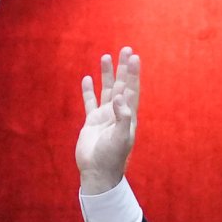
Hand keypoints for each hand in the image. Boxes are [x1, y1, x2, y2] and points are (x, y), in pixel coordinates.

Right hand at [76, 47, 139, 194]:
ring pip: (106, 90)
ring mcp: (104, 117)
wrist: (97, 172)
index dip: (133, 73)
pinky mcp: (91, 123)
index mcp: (128, 116)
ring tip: (106, 57)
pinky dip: (88, 91)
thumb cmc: (112, 158)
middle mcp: (117, 113)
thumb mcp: (120, 137)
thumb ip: (122, 116)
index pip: (132, 89)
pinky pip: (90, 102)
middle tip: (125, 49)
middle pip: (121, 85)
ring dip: (106, 74)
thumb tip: (119, 96)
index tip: (134, 57)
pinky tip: (87, 79)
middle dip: (123, 68)